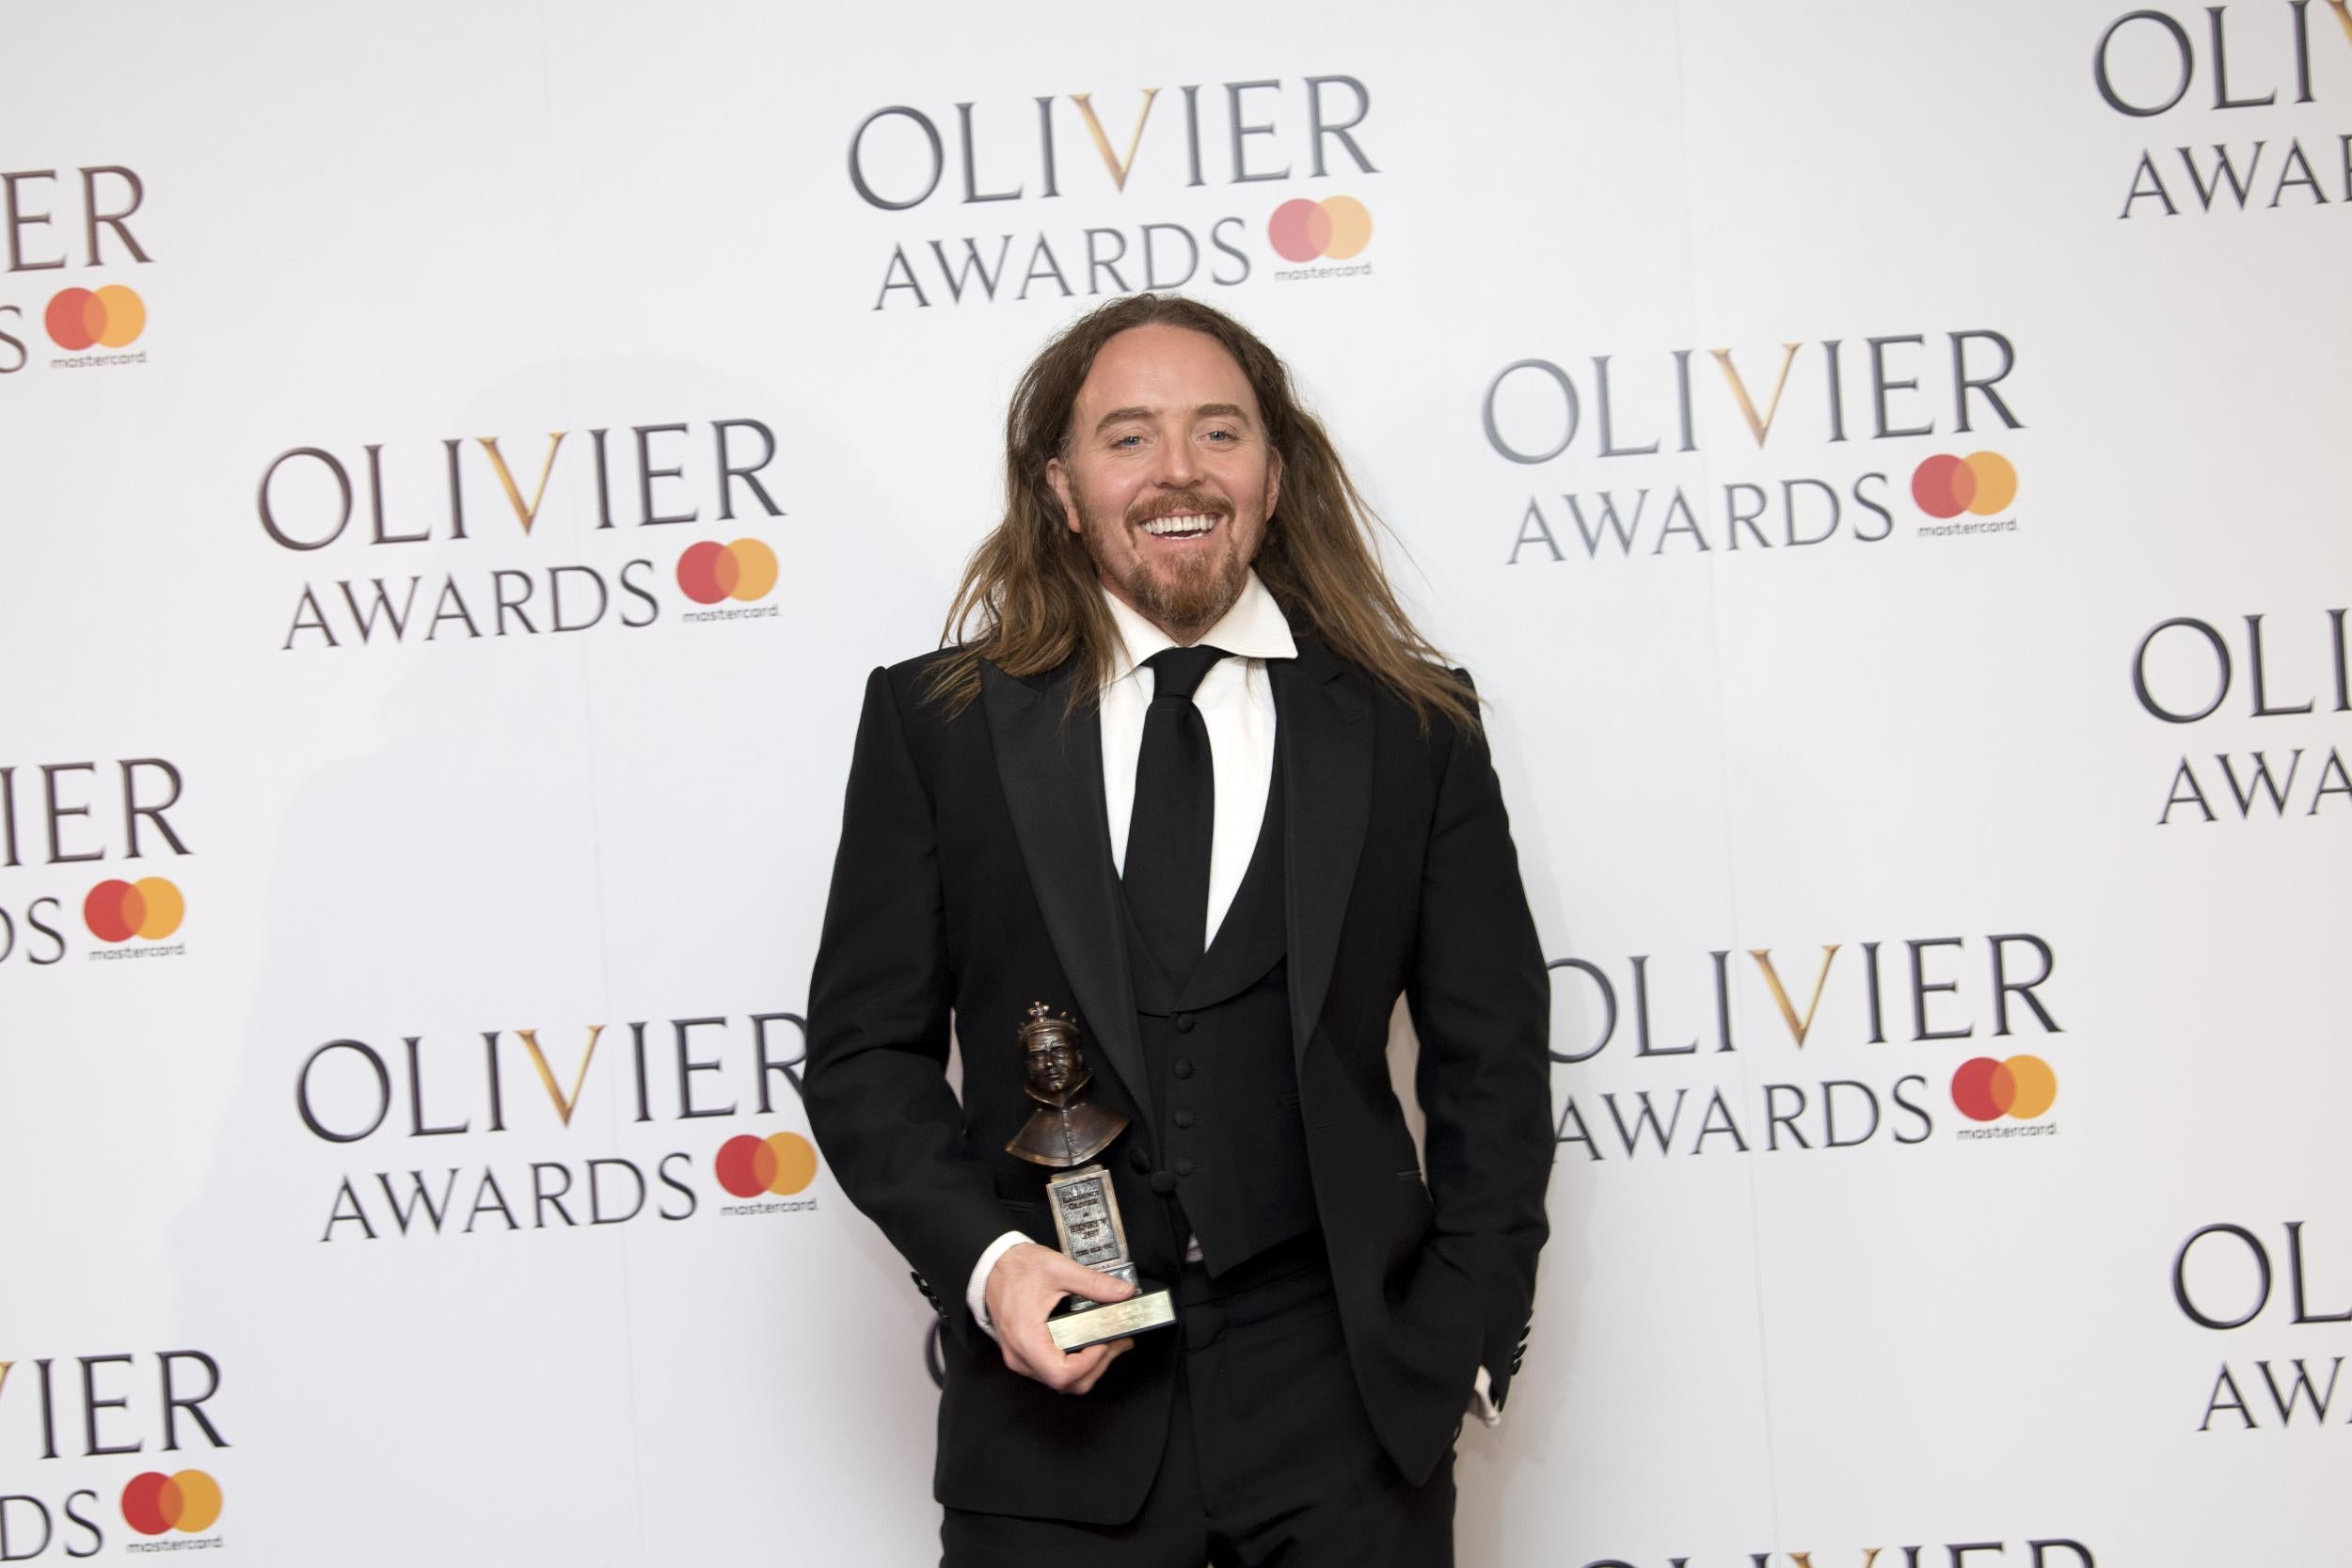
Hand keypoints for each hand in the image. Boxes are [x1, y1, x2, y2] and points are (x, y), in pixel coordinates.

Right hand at [983, 1242, 1136, 1393]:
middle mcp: (1021, 1356)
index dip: (1090, 1363)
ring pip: (1061, 1382)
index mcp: (1026, 1338)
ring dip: (1089, 1367)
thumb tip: (1123, 1293)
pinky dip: (1076, 1363)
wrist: (992, 1265)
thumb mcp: (1059, 1269)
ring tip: (1109, 1342)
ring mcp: (1021, 1359)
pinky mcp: (1024, 1355)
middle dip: (1097, 1366)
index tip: (1105, 1342)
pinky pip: (1053, 1371)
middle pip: (1065, 1384)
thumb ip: (1094, 1283)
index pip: (1062, 1374)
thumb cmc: (1017, 1268)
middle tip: (1118, 1341)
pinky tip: (1090, 1343)